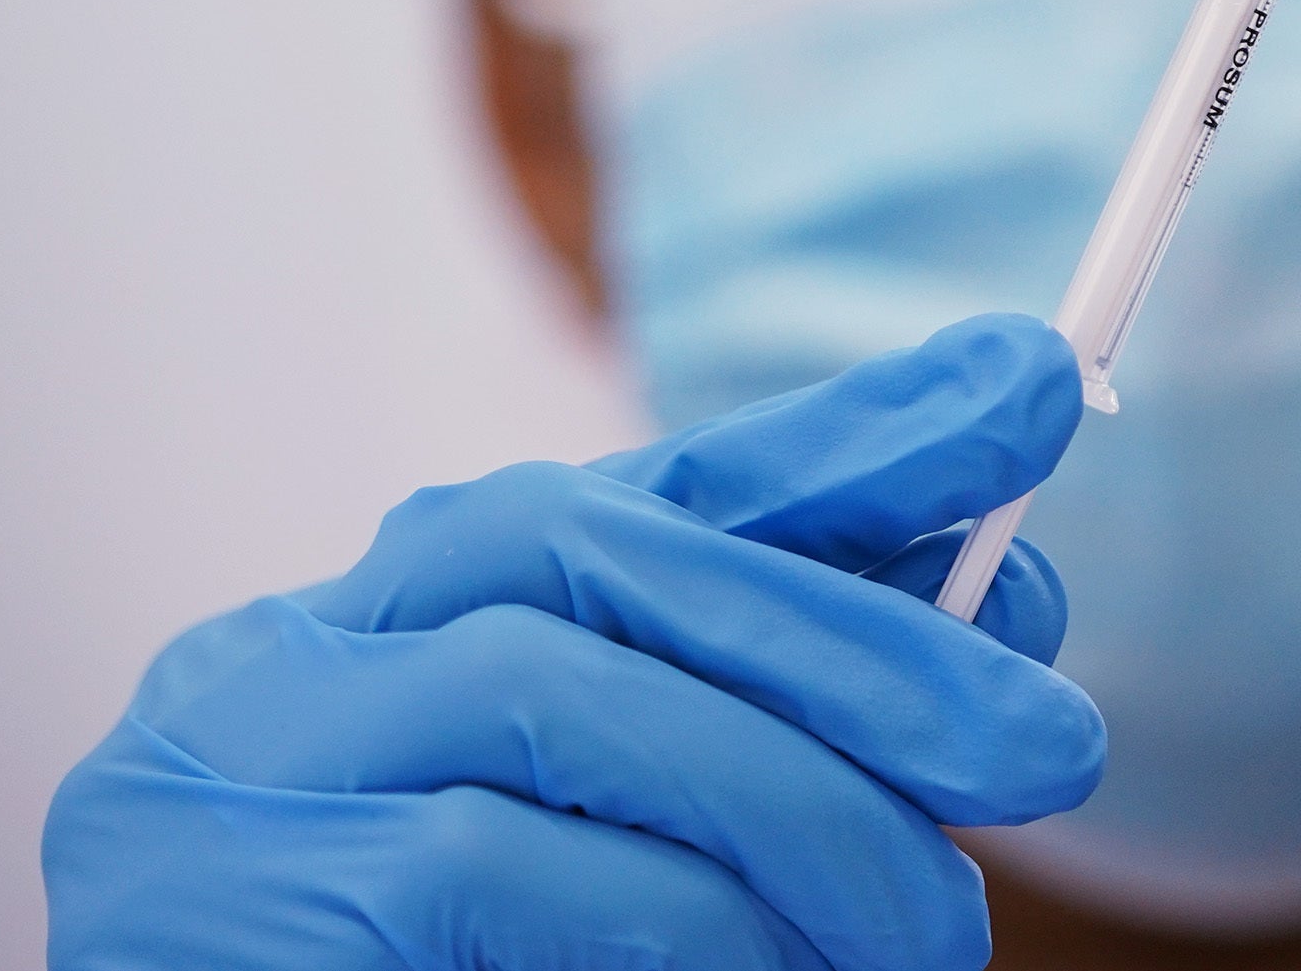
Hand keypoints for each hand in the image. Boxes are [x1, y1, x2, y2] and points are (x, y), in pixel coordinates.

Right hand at [44, 314, 1101, 969]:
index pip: (662, 480)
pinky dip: (676, 922)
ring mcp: (265, 762)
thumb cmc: (414, 966)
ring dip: (795, 810)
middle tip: (1047, 745)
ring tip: (924, 932)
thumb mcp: (594, 820)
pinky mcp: (254, 899)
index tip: (1030, 386)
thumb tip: (988, 631)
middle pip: (624, 563)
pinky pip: (498, 865)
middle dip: (866, 641)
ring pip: (573, 700)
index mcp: (413, 606)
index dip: (856, 430)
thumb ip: (748, 711)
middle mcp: (320, 647)